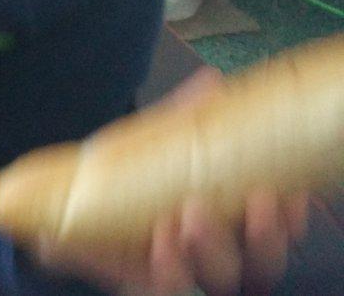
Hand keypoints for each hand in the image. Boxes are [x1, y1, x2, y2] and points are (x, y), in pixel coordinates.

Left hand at [39, 70, 308, 295]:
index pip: (270, 234)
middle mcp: (211, 253)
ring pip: (217, 277)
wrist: (69, 197)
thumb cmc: (125, 173)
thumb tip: (212, 82)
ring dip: (212, 248)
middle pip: (257, 264)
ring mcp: (180, 271)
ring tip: (190, 217)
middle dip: (260, 238)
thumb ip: (184, 118)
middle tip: (252, 203)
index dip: (284, 223)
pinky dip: (169, 269)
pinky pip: (165, 288)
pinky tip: (161, 243)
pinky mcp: (144, 282)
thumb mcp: (155, 141)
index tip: (288, 199)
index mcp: (226, 222)